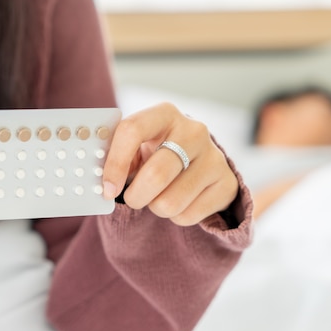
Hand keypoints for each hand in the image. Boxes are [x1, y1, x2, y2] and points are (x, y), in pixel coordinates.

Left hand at [103, 102, 238, 225]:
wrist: (199, 163)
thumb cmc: (157, 154)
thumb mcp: (137, 146)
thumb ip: (116, 156)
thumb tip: (103, 183)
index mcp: (165, 114)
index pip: (132, 130)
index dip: (115, 164)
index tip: (107, 188)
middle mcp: (194, 130)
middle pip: (156, 174)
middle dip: (136, 196)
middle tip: (133, 199)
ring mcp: (215, 156)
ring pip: (170, 202)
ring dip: (156, 208)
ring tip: (160, 196)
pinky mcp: (227, 183)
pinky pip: (188, 215)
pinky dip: (176, 217)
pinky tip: (181, 201)